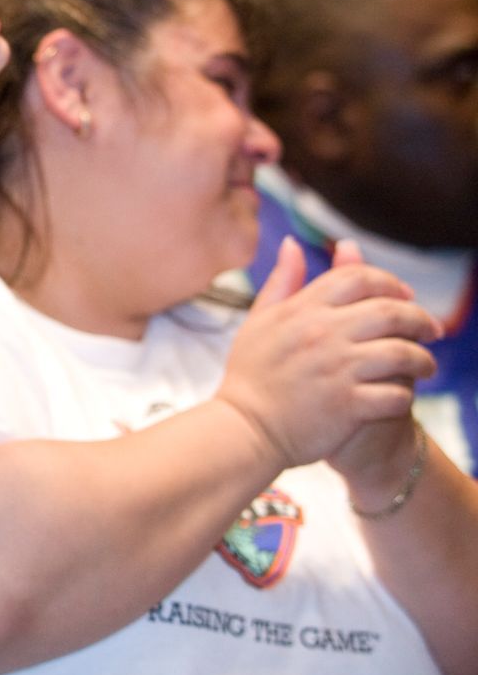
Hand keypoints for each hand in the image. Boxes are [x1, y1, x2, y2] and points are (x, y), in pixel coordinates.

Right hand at [217, 237, 439, 469]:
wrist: (243, 430)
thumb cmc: (250, 376)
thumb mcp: (258, 320)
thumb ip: (281, 281)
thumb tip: (293, 243)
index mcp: (303, 310)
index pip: (359, 278)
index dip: (389, 283)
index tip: (404, 297)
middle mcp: (323, 334)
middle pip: (391, 311)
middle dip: (420, 319)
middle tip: (432, 330)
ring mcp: (338, 370)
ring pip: (402, 353)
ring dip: (423, 359)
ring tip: (426, 366)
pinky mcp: (348, 405)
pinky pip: (396, 394)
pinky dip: (406, 395)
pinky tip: (402, 396)